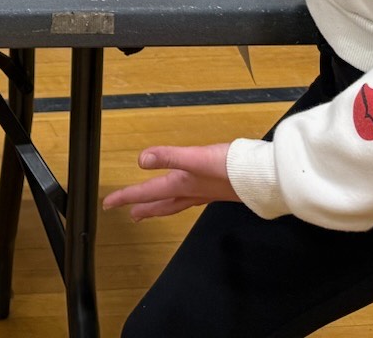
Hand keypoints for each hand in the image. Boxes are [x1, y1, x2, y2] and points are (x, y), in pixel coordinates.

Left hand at [101, 142, 239, 220]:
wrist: (264, 176)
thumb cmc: (232, 167)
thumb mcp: (196, 157)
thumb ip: (168, 157)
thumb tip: (141, 160)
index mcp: (182, 185)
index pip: (148, 192)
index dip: (126, 196)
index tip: (108, 203)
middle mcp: (192, 192)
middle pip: (161, 203)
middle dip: (143, 208)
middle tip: (128, 214)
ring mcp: (205, 192)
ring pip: (175, 202)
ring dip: (160, 205)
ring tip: (150, 208)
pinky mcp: (218, 187)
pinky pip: (191, 197)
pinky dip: (181, 197)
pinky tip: (187, 192)